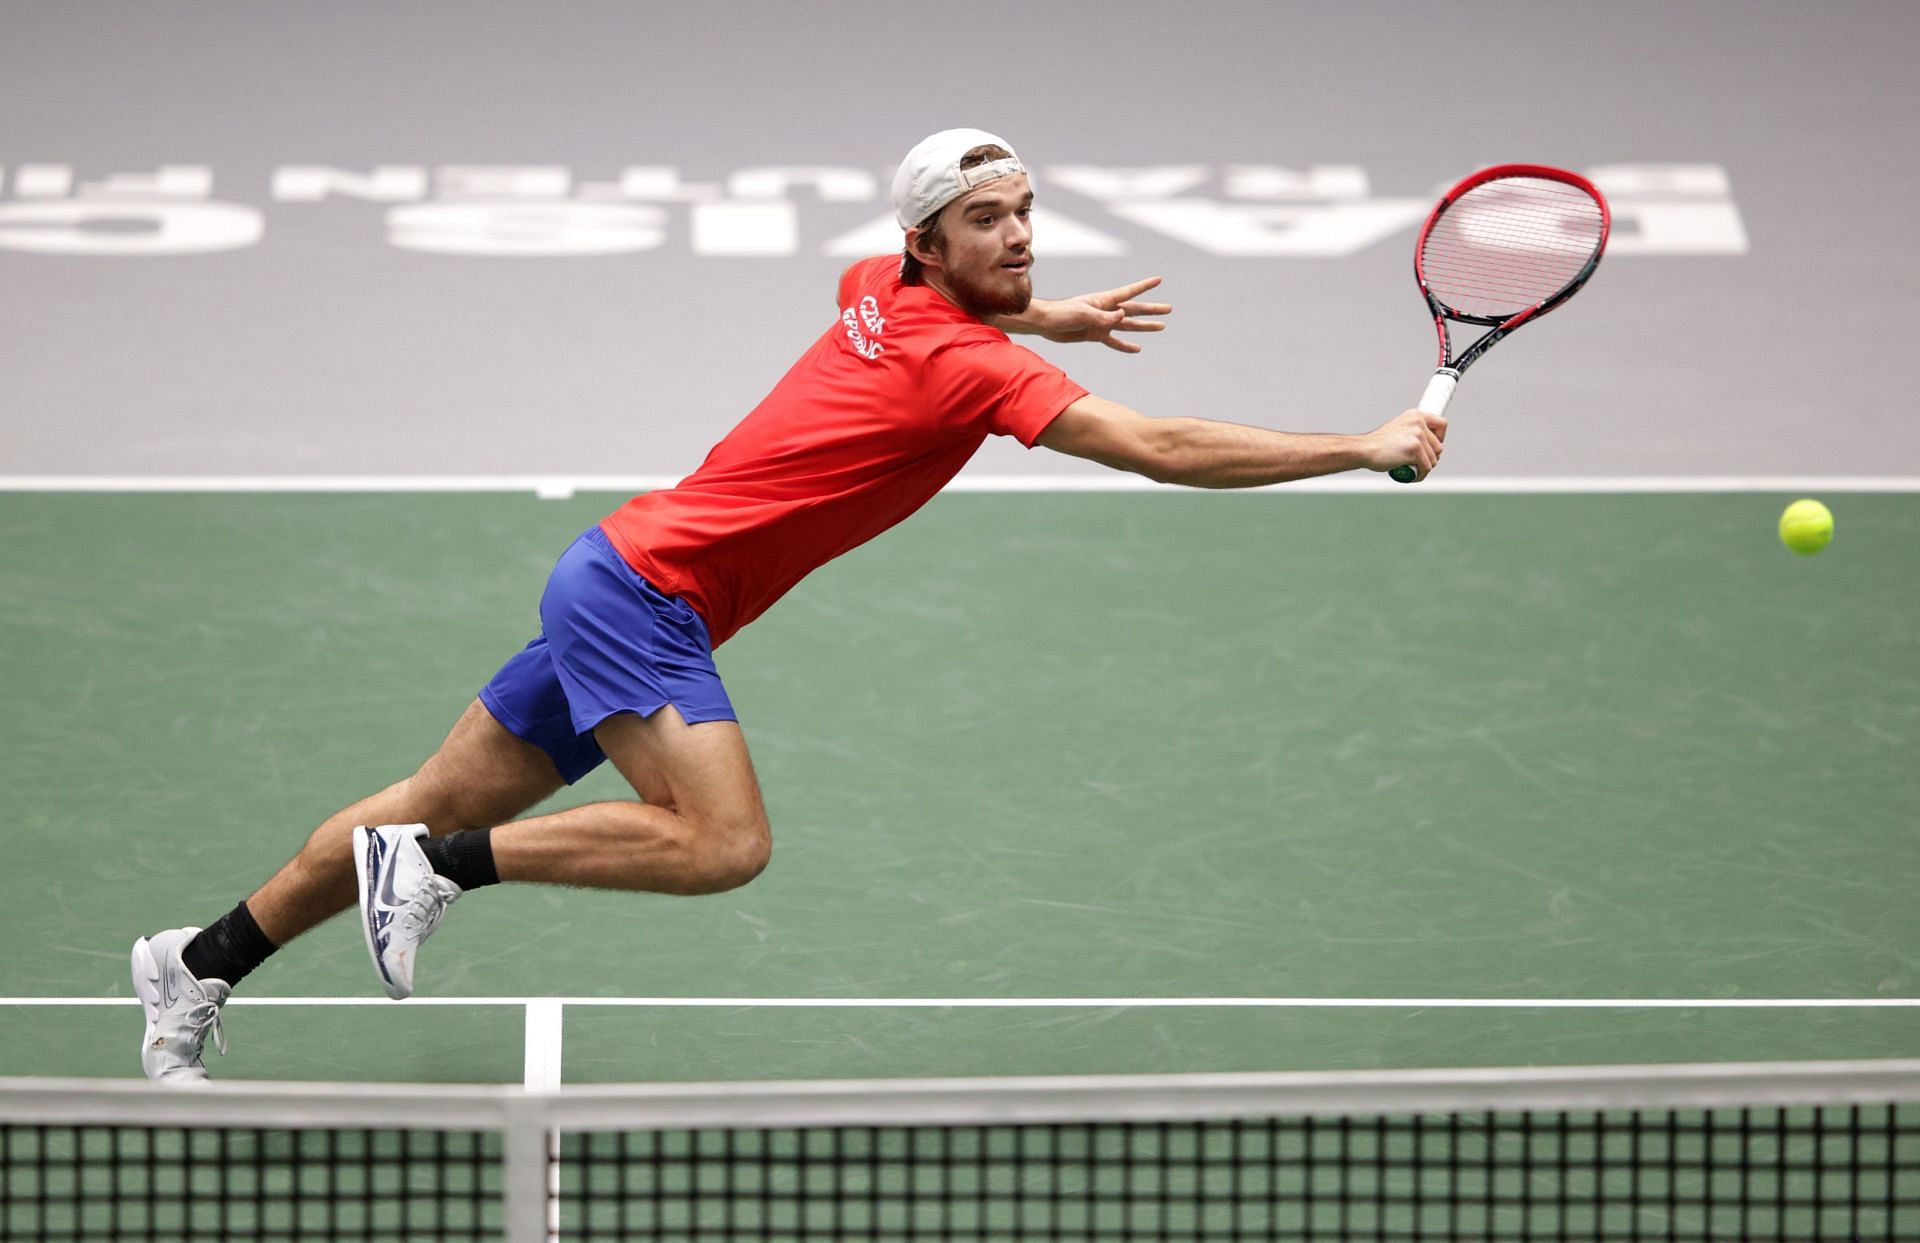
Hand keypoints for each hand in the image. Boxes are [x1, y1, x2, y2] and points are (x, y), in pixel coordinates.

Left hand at [1033, 277, 1171, 351]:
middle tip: (1169, 309)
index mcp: (1104, 300)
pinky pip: (1114, 342)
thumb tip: (1123, 316)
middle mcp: (1106, 310)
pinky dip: (1125, 346)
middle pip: (1134, 310)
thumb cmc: (1062, 313)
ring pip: (1128, 326)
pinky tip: (1137, 349)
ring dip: (1144, 326)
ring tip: (1161, 327)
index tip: (1159, 280)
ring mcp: (1102, 323)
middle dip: (1151, 310)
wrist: (1045, 324)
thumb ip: (1104, 316)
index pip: (1129, 292)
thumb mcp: (1084, 314)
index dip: (1144, 286)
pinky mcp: (1096, 335)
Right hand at [1362, 408, 1447, 478]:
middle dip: (1430, 458)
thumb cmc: (1378, 444)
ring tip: (1411, 469)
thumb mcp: (1400, 430)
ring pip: (1433, 459)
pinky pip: (1426, 468)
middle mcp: (1418, 422)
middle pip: (1439, 447)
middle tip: (1417, 463)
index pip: (1442, 424)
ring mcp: (1417, 435)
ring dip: (1424, 468)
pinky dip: (1420, 475)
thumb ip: (1415, 432)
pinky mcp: (1415, 449)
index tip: (1431, 447)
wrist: (1364, 450)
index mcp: (1415, 415)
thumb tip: (1432, 445)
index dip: (1440, 438)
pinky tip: (1411, 475)